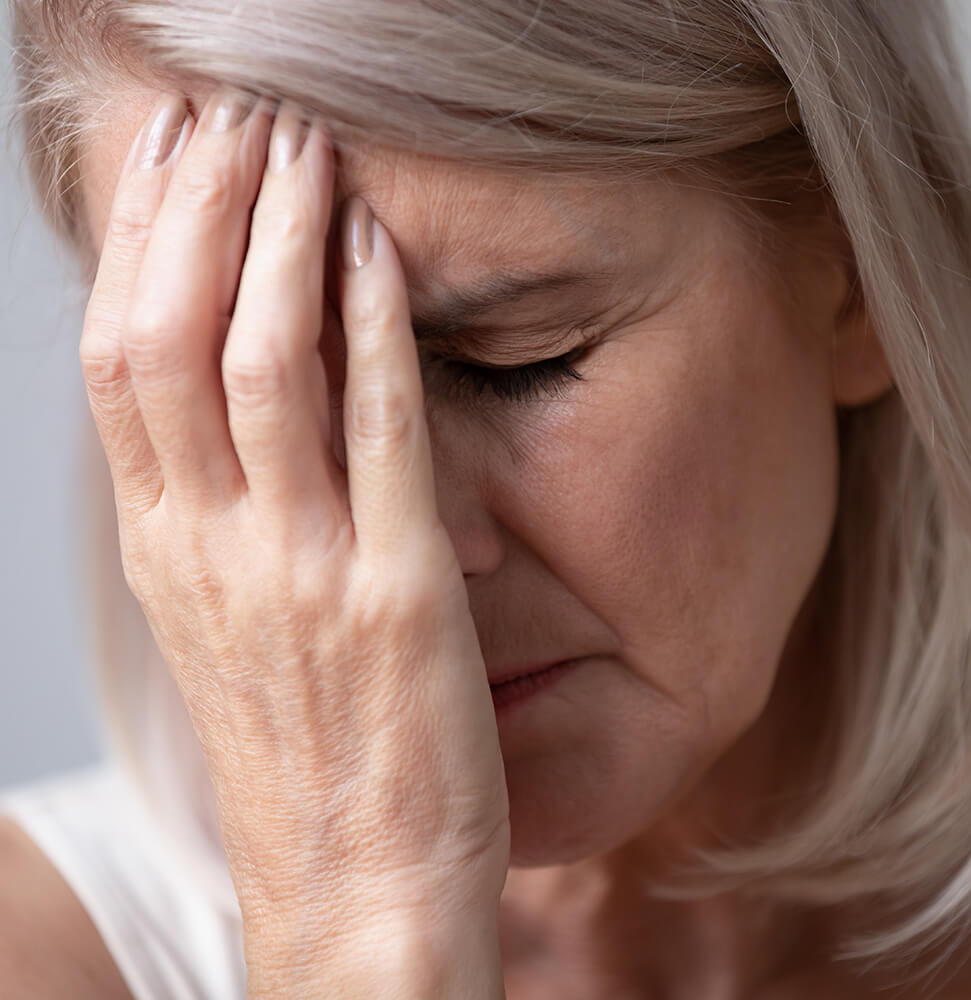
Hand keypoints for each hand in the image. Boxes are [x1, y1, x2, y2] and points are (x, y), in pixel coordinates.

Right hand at [78, 88, 509, 988]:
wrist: (355, 896)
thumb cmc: (304, 764)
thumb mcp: (232, 631)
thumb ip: (223, 521)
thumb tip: (234, 410)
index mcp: (171, 557)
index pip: (121, 364)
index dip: (139, 246)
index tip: (171, 162)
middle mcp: (214, 551)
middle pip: (170, 340)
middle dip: (198, 212)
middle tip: (230, 117)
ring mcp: (300, 570)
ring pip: (259, 365)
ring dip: (277, 241)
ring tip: (302, 148)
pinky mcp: (395, 592)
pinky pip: (376, 434)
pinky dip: (371, 330)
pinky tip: (379, 252)